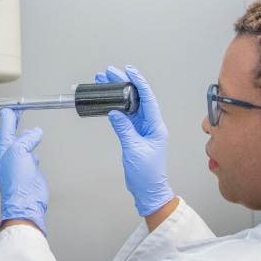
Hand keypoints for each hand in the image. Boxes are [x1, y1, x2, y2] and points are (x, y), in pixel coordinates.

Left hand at [0, 108, 48, 234]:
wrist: (26, 204)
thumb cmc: (18, 183)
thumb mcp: (19, 153)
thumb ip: (26, 140)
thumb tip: (34, 131)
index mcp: (4, 150)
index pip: (4, 128)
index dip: (7, 116)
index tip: (10, 107)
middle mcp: (9, 157)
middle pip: (11, 135)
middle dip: (14, 122)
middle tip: (17, 112)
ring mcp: (19, 165)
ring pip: (21, 145)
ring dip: (24, 136)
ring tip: (28, 128)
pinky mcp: (29, 172)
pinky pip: (30, 158)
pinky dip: (32, 151)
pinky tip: (34, 152)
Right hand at [95, 65, 173, 216]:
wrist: (148, 189)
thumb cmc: (147, 174)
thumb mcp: (134, 149)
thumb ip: (124, 130)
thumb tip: (115, 113)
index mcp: (156, 126)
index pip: (147, 98)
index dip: (138, 82)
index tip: (128, 70)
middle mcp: (151, 124)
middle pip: (137, 98)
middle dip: (124, 83)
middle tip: (109, 73)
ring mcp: (143, 129)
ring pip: (130, 105)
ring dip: (118, 94)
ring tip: (104, 82)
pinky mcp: (135, 135)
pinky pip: (126, 116)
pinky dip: (117, 107)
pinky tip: (108, 101)